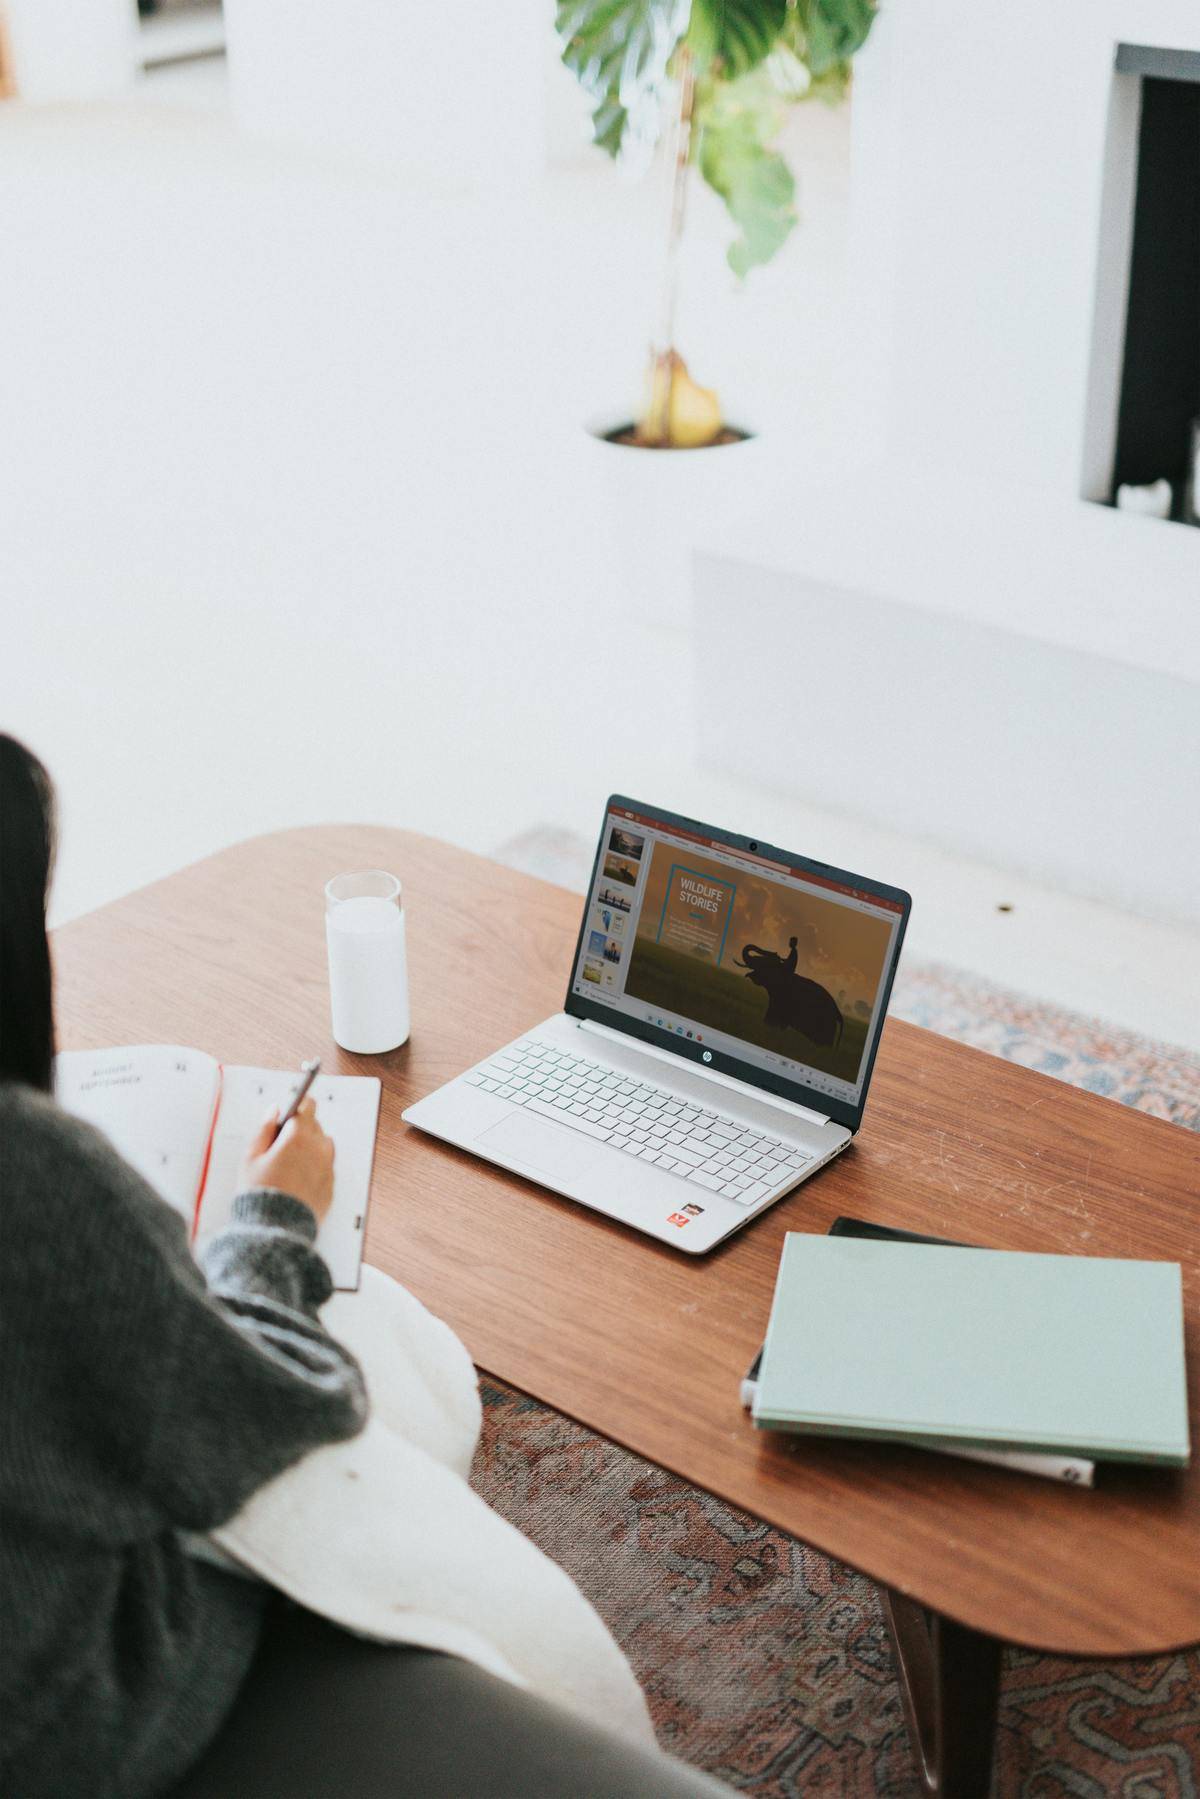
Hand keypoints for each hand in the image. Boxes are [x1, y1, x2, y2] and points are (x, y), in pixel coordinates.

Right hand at [239, 1098, 334, 1224]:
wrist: (275, 1228)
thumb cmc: (260, 1193)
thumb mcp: (251, 1157)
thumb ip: (263, 1129)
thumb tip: (273, 1111)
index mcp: (298, 1137)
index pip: (307, 1106)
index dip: (297, 1106)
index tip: (290, 1111)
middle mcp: (318, 1149)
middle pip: (315, 1126)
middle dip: (300, 1129)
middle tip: (280, 1145)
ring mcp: (327, 1168)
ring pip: (323, 1146)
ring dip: (310, 1147)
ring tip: (289, 1164)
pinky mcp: (331, 1185)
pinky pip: (325, 1167)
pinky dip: (315, 1168)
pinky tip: (296, 1180)